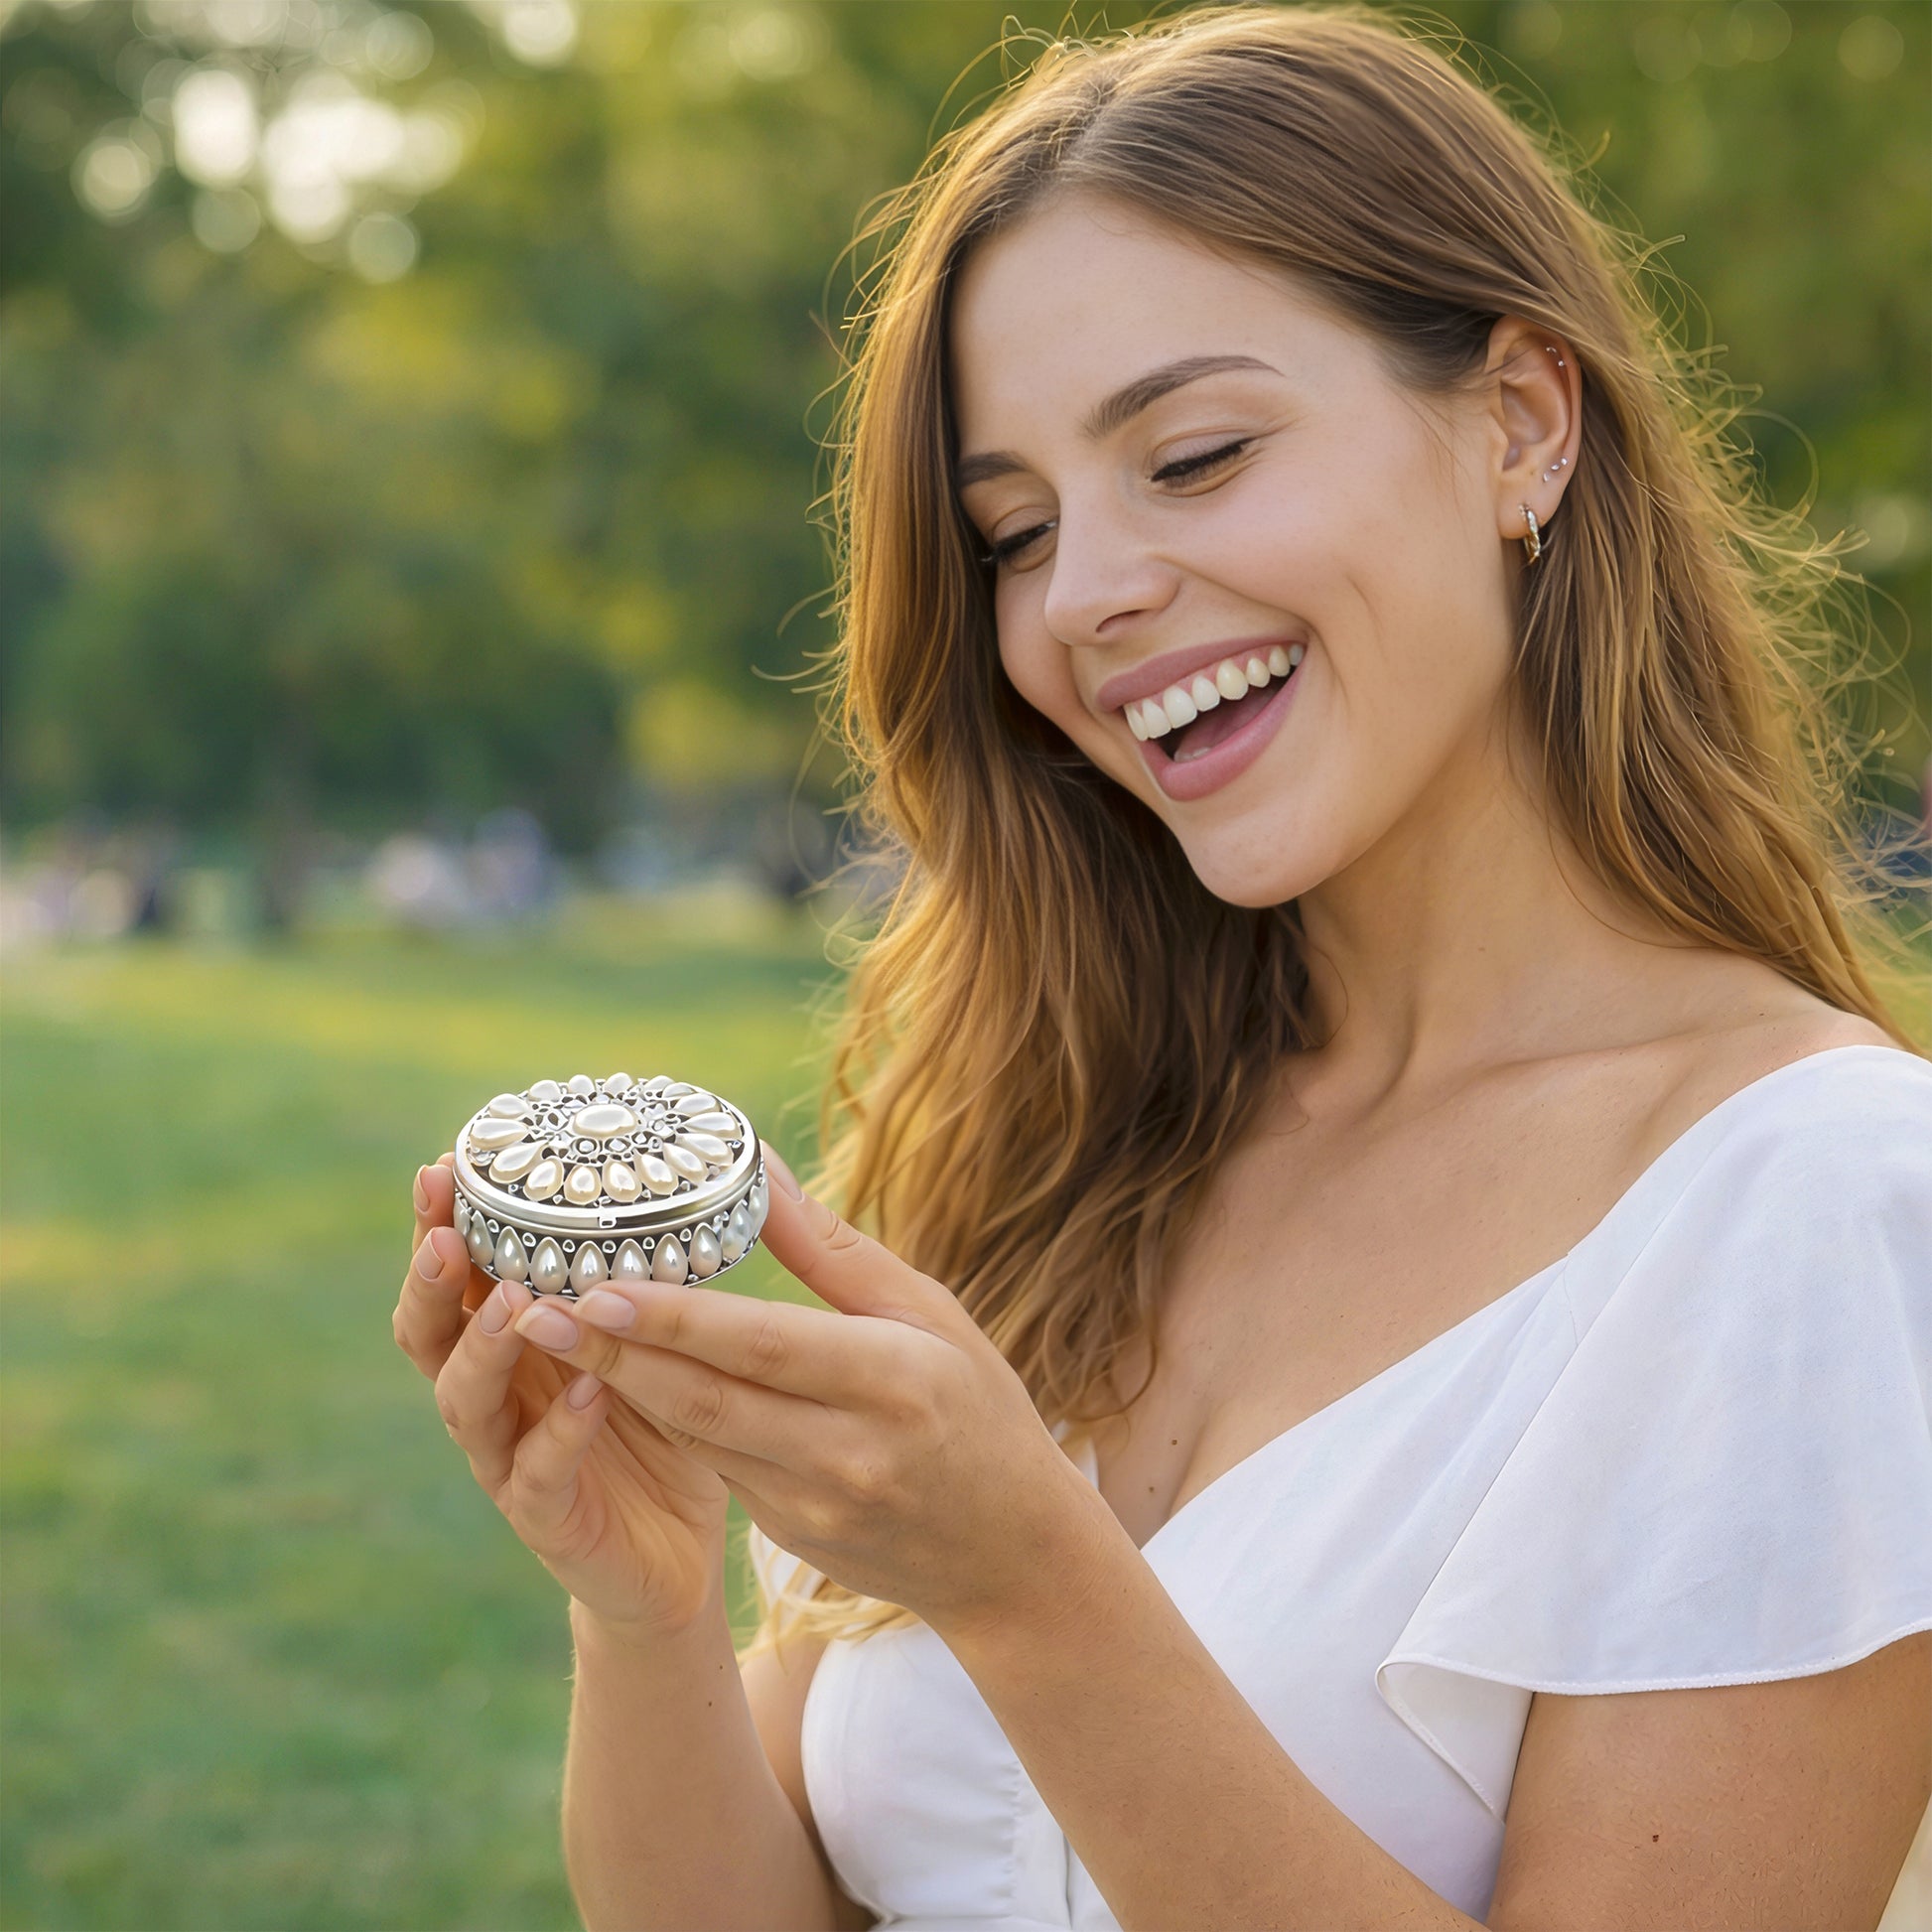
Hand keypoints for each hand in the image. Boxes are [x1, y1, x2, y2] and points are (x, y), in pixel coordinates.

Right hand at [392, 1154, 732, 1639]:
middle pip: (429, 1334)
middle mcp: (495, 1396)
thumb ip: (641, 1280)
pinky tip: (589, 1394)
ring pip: (466, 1403)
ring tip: (510, 1305)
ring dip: (483, 1349)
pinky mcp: (545, 1518)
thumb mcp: (653, 1340)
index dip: (441, 1225)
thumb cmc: (657, 1427)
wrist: (672, 1557)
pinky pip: (537, 1474)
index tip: (443, 1166)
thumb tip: (672, 1186)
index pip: (457, 1277)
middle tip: (444, 1236)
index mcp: (511, 1344)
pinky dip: (559, 1432)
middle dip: (430, 1281)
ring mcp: (509, 1460)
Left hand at [502, 1141, 1107, 1639]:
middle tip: (534, 1306)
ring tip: (551, 1332)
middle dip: (612, 1355)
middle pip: (706, 1401)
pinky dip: (662, 1420)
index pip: (762, 1346)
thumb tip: (754, 1162)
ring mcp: (814, 1505)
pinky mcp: (790, 1534)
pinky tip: (613, 1378)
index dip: (673, 1321)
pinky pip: (714, 1465)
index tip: (597, 1284)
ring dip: (619, 1388)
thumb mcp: (928, 1310)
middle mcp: (847, 1452)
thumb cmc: (977, 1406)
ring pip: (695, 1438)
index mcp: (891, 1381)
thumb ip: (830, 1248)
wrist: (1012, 1558)